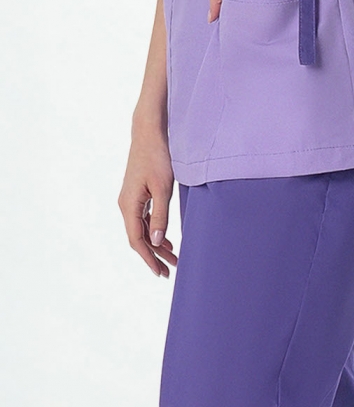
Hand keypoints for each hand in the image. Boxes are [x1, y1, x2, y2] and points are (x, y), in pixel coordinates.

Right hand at [118, 126, 178, 276]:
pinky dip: (155, 232)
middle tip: (170, 271)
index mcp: (129, 205)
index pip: (137, 240)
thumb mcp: (163, 189)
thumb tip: (157, 242)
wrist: (150, 134)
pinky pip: (144, 220)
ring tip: (173, 259)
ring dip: (156, 245)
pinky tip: (167, 240)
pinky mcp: (138, 194)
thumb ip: (160, 216)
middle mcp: (126, 205)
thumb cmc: (157, 158)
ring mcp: (131, 200)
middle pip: (139, 238)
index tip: (160, 273)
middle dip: (154, 255)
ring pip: (142, 230)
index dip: (148, 258)